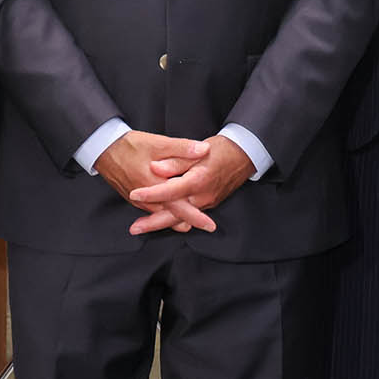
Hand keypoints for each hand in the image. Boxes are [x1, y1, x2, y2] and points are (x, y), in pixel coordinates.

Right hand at [95, 132, 216, 234]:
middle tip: (208, 226)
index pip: (179, 207)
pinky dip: (164, 213)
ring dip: (176, 219)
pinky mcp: (133, 199)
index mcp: (155, 186)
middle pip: (172, 216)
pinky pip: (152, 211)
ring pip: (161, 216)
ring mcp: (138, 201)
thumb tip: (205, 150)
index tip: (210, 225)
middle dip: (190, 221)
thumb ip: (182, 148)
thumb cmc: (129, 145)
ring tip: (192, 222)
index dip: (196, 217)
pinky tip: (170, 211)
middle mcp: (146, 199)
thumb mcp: (157, 143)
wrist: (102, 148)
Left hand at [124, 134, 255, 235]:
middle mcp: (202, 196)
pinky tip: (160, 220)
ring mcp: (206, 203)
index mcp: (198, 180)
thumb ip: (175, 160)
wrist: (244, 156)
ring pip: (181, 218)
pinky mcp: (208, 204)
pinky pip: (188, 216)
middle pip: (174, 214)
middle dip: (153, 223)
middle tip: (134, 228)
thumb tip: (155, 167)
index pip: (170, 191)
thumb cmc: (220, 150)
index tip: (134, 193)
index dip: (151, 193)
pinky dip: (174, 220)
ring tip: (141, 227)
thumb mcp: (198, 149)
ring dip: (161, 224)